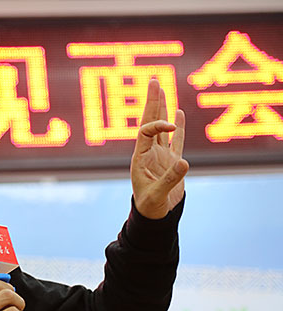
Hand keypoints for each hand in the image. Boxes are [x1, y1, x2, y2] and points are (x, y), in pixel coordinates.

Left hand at [131, 79, 188, 218]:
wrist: (154, 216)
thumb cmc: (150, 206)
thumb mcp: (157, 195)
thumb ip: (170, 179)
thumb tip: (185, 162)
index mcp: (140, 156)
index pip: (146, 131)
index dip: (158, 123)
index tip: (170, 123)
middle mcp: (148, 152)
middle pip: (149, 122)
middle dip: (152, 102)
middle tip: (153, 80)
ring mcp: (160, 155)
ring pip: (161, 127)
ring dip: (162, 109)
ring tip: (161, 88)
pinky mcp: (172, 161)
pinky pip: (175, 139)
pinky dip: (177, 126)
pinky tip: (178, 112)